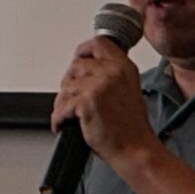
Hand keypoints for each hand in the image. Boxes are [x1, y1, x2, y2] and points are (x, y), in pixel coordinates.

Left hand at [52, 35, 152, 163]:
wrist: (136, 150)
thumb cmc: (131, 128)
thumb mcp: (129, 89)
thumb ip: (111, 74)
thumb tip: (86, 70)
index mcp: (124, 67)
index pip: (99, 43)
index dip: (84, 50)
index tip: (78, 58)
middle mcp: (112, 72)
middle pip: (76, 65)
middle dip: (70, 83)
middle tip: (72, 98)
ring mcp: (98, 86)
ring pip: (66, 86)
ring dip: (63, 102)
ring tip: (69, 115)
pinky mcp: (86, 103)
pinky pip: (61, 106)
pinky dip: (59, 118)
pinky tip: (63, 124)